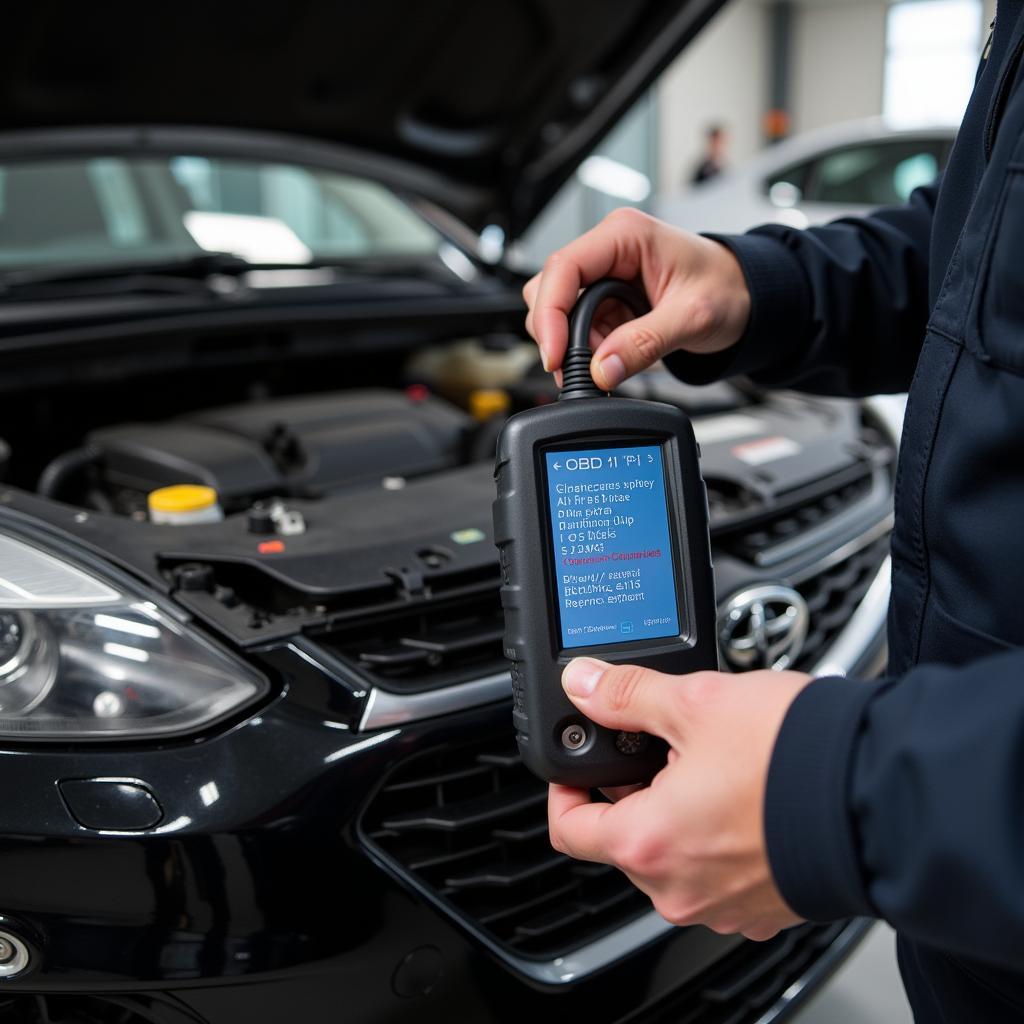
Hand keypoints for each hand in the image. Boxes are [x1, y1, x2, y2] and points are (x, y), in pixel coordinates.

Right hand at [523, 208, 750, 389]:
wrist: (746, 297)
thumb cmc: (728, 288)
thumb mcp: (691, 317)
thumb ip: (644, 344)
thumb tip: (601, 370)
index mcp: (624, 235)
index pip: (563, 268)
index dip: (550, 314)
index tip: (556, 355)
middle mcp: (607, 250)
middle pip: (548, 289)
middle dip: (557, 333)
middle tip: (580, 369)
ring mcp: (603, 276)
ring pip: (557, 311)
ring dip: (571, 344)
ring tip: (606, 361)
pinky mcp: (605, 300)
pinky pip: (576, 328)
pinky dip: (585, 350)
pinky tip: (610, 357)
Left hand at [548, 658, 811, 939]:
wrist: (881, 797)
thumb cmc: (794, 757)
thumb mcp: (697, 702)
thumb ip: (627, 694)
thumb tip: (584, 683)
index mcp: (648, 843)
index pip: (568, 829)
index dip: (565, 789)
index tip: (580, 766)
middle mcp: (680, 889)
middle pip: (626, 840)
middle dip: (636, 791)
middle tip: (663, 746)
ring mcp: (726, 905)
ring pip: (675, 855)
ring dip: (681, 813)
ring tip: (716, 764)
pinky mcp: (766, 907)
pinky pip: (721, 873)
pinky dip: (722, 838)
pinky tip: (749, 796)